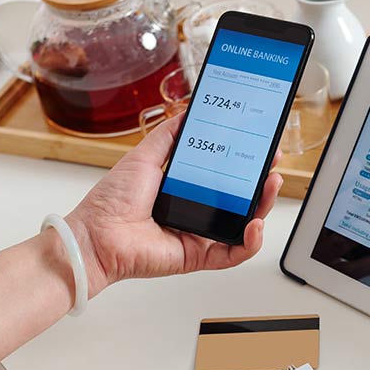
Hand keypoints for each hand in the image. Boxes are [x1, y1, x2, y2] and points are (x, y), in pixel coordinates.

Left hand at [65, 114, 283, 295]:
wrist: (97, 235)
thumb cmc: (112, 201)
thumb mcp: (145, 155)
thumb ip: (168, 135)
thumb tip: (187, 112)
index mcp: (185, 189)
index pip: (225, 175)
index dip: (245, 163)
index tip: (259, 146)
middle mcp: (196, 212)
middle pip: (241, 199)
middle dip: (262, 181)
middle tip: (272, 163)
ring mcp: (200, 236)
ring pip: (243, 225)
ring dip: (263, 207)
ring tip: (270, 185)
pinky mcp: (198, 257)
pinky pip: (233, 254)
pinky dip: (249, 242)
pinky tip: (254, 225)